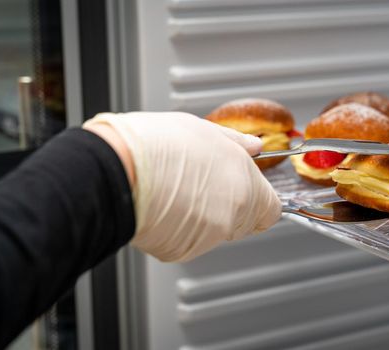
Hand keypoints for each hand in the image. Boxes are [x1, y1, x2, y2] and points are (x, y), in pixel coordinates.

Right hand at [83, 112, 281, 261]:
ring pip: (215, 230)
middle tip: (204, 180)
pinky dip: (180, 225)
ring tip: (177, 186)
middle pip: (244, 219)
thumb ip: (236, 143)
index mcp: (246, 189)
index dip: (261, 198)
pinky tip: (164, 201)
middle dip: (230, 202)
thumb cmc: (157, 145)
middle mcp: (231, 219)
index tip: (250, 188)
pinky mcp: (179, 251)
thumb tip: (254, 146)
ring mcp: (206, 238)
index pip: (272, 209)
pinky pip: (188, 239)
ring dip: (203, 213)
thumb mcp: (204, 130)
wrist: (115, 170)